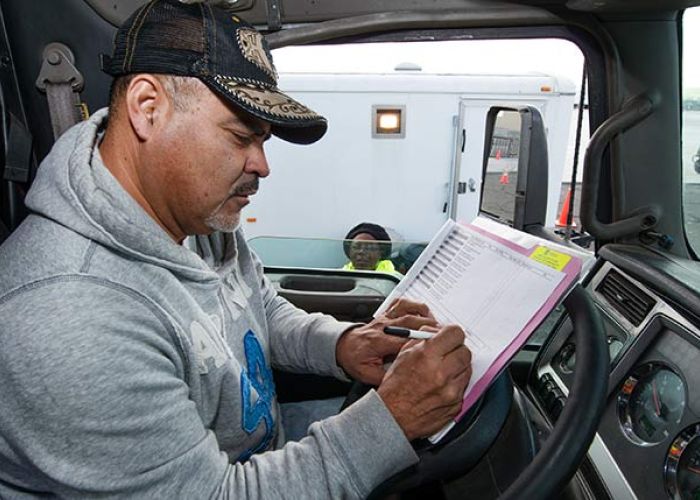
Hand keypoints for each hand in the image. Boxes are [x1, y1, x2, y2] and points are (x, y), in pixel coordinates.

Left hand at [335, 299, 437, 384]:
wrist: (342, 346)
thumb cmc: (355, 360)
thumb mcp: (368, 375)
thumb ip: (387, 377)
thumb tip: (405, 383)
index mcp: (379, 341)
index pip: (405, 340)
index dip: (424, 343)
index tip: (438, 348)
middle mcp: (384, 326)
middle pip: (413, 322)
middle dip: (431, 328)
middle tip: (447, 337)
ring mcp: (385, 317)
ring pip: (410, 309)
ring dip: (427, 316)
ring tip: (440, 326)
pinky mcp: (387, 313)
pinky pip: (403, 303)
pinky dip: (417, 306)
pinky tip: (426, 314)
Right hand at [377, 325, 471, 440]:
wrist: (392, 417)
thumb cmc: (394, 389)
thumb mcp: (402, 356)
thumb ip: (422, 340)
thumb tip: (437, 332)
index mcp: (427, 356)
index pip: (455, 334)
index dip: (452, 333)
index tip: (450, 336)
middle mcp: (441, 373)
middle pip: (465, 351)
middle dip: (457, 350)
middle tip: (448, 353)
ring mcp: (451, 391)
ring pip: (467, 369)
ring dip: (458, 367)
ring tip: (443, 372)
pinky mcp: (456, 405)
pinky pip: (464, 388)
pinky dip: (455, 385)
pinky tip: (442, 386)